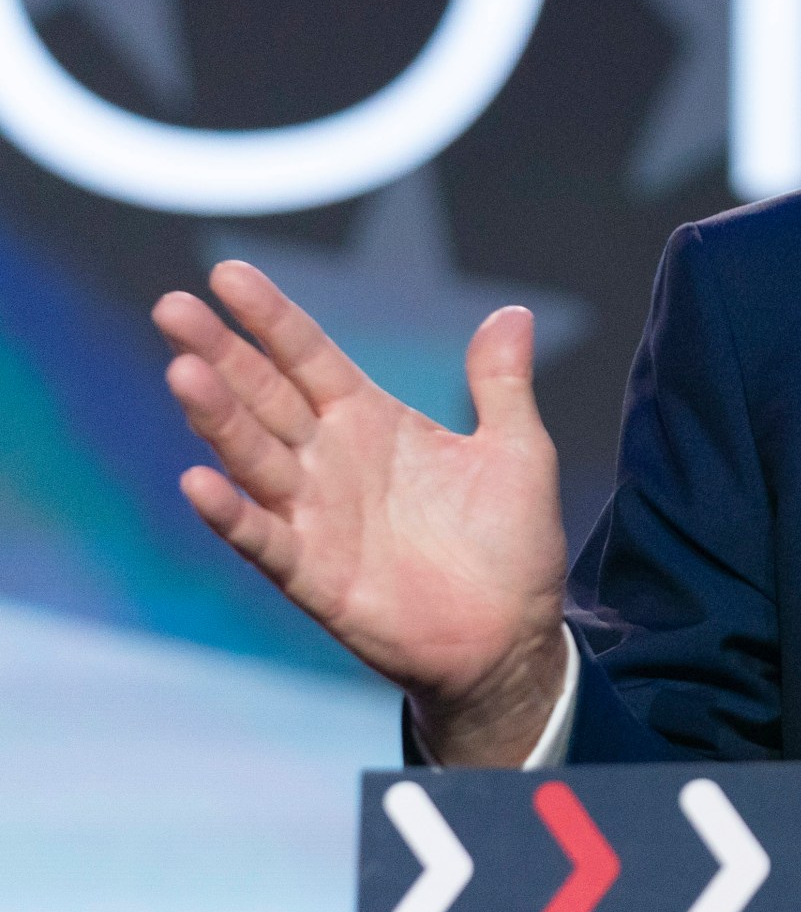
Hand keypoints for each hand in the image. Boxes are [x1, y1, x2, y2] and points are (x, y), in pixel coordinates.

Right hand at [153, 260, 568, 765]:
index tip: (226, 274)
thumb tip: (510, 311)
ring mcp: (316, 516)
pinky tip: (200, 482)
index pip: (309, 358)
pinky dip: (233, 513)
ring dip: (218, 419)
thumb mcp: (516, 451)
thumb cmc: (511, 544)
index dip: (272, 319)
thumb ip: (501, 385)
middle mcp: (332, 462)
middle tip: (174, 308)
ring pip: (254, 457)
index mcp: (373, 422)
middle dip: (221, 353)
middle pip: (265, 396)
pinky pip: (264, 539)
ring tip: (182, 372)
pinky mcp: (314, 575)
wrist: (512, 637)